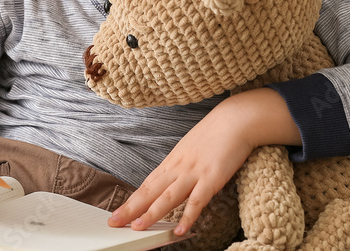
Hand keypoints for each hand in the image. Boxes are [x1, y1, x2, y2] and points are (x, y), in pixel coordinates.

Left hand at [106, 88, 299, 236]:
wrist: (235, 119)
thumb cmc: (216, 133)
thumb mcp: (191, 149)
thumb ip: (182, 166)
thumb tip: (174, 180)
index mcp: (173, 161)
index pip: (148, 184)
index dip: (132, 200)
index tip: (117, 213)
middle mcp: (178, 167)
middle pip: (151, 191)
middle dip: (131, 208)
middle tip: (114, 222)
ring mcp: (194, 173)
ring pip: (168, 197)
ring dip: (151, 213)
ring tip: (137, 228)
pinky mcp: (211, 178)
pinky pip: (197, 201)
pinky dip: (187, 216)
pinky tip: (179, 230)